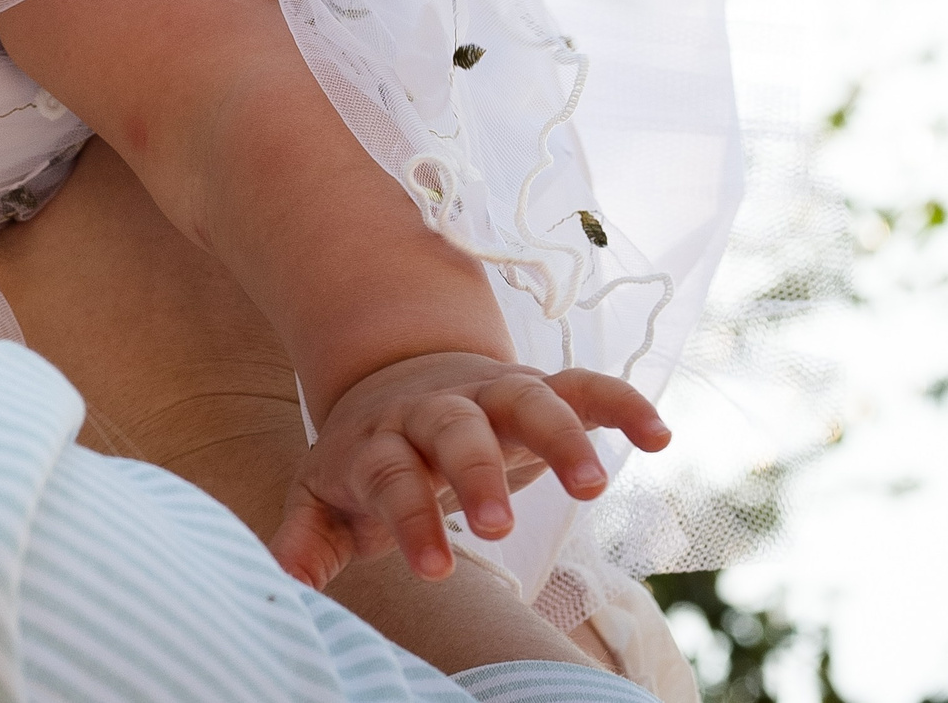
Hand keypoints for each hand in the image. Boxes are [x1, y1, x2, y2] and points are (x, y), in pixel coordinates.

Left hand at [268, 352, 670, 587]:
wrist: (388, 375)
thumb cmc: (364, 458)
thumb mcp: (326, 493)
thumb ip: (309, 535)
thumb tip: (290, 575)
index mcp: (382, 442)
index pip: (394, 478)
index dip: (412, 520)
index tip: (435, 569)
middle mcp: (437, 411)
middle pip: (458, 432)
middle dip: (478, 475)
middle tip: (498, 528)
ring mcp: (489, 395)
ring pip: (528, 401)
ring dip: (560, 438)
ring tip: (594, 487)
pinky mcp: (535, 386)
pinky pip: (584, 386)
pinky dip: (621, 403)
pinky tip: (659, 436)